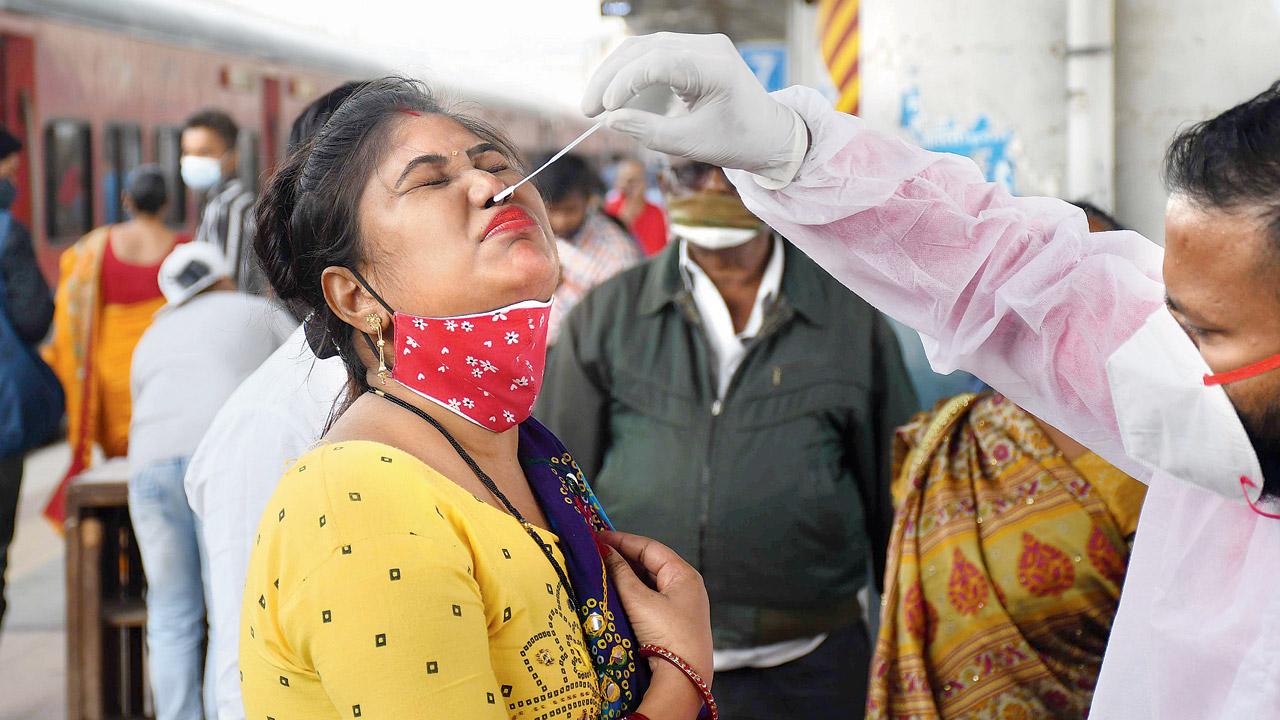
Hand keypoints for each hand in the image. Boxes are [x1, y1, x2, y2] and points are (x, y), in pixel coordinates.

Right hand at [582, 32, 805, 181]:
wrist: (771, 134)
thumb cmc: (738, 141)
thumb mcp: (693, 144)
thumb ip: (649, 132)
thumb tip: (610, 121)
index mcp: (715, 67)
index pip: (657, 62)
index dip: (624, 84)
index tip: (604, 112)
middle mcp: (707, 46)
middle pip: (644, 48)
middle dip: (610, 77)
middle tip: (588, 109)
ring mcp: (700, 44)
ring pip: (643, 47)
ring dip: (615, 73)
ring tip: (595, 104)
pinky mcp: (692, 51)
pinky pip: (652, 54)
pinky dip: (629, 74)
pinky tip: (614, 97)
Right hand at [600, 530, 711, 680]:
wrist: (683, 679)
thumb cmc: (667, 635)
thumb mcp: (639, 601)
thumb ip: (620, 573)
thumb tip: (605, 552)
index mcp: (684, 574)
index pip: (650, 547)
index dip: (623, 540)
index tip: (598, 536)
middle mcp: (685, 586)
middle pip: (650, 563)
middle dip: (623, 557)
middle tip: (596, 552)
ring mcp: (680, 605)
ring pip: (649, 581)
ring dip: (626, 575)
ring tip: (601, 570)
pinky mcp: (673, 622)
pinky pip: (650, 598)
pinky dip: (632, 592)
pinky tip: (615, 592)